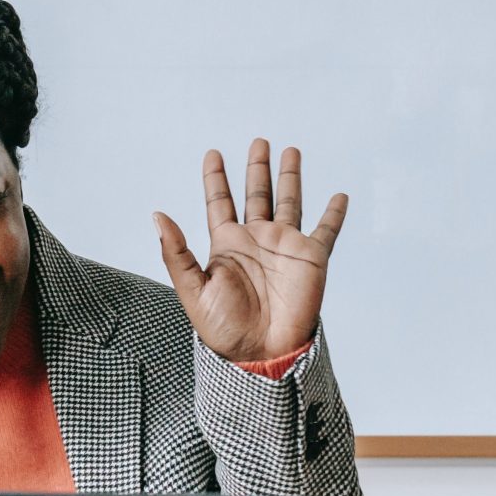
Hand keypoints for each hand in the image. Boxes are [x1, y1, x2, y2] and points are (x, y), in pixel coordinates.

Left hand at [154, 141, 346, 365]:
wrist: (261, 354)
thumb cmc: (224, 330)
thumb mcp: (193, 290)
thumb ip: (176, 252)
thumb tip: (157, 215)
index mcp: (227, 245)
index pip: (220, 202)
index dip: (216, 178)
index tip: (213, 154)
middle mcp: (256, 241)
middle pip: (256, 194)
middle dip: (257, 168)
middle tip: (258, 142)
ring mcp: (285, 247)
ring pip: (289, 202)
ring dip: (290, 177)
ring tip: (291, 151)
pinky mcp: (311, 258)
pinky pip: (326, 230)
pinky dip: (334, 213)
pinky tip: (338, 196)